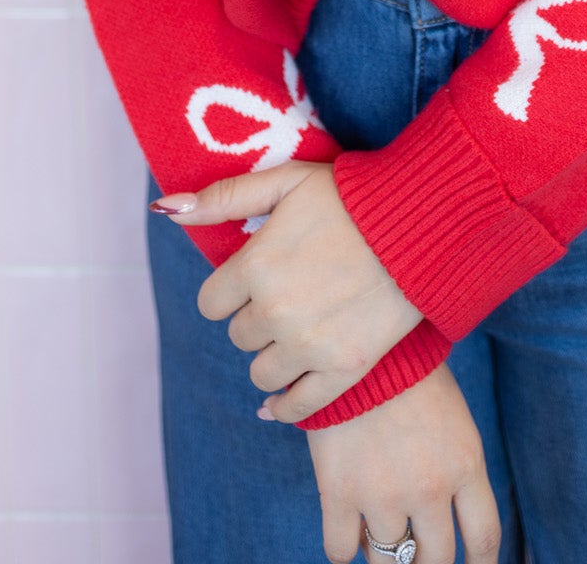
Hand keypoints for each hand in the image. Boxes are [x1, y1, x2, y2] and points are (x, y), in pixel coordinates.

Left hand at [152, 160, 423, 420]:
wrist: (422, 224)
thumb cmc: (351, 197)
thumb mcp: (286, 181)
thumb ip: (225, 196)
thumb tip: (165, 208)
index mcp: (256, 265)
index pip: (211, 303)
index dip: (231, 290)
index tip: (255, 279)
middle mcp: (275, 311)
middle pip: (238, 336)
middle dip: (256, 317)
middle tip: (289, 294)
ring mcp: (309, 344)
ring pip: (261, 373)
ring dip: (273, 355)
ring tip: (298, 330)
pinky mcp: (344, 369)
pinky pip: (296, 406)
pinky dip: (286, 405)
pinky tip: (287, 393)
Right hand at [304, 363, 500, 563]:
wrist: (362, 341)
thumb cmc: (412, 375)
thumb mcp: (455, 422)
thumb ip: (459, 473)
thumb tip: (462, 525)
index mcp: (466, 465)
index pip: (485, 538)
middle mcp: (429, 488)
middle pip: (435, 560)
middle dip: (425, 562)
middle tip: (415, 554)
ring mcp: (383, 494)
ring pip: (387, 560)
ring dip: (383, 553)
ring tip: (378, 530)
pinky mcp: (339, 491)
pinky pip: (340, 551)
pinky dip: (343, 547)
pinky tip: (346, 528)